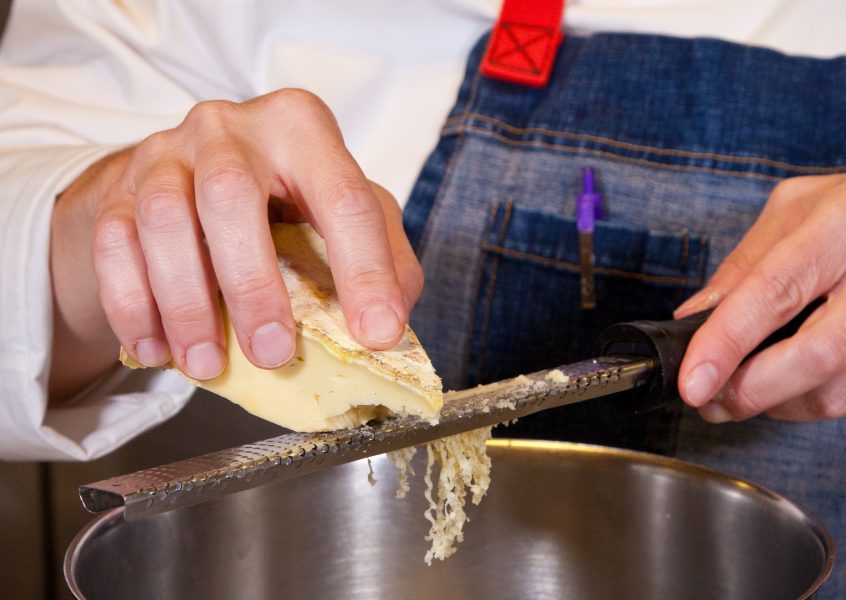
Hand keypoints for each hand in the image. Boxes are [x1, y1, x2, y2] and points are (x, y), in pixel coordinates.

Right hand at [49, 89, 422, 401]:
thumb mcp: (346, 212)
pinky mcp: (119, 189)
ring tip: (208, 367)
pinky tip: (158, 352)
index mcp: (302, 128)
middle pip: (230, 195)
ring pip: (163, 218)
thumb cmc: (282, 199)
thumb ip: (384, 254)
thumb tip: (391, 318)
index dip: (365, 270)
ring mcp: (166, 154)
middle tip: (275, 354)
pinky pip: (115, 244)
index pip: (343, 197)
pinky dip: (133, 306)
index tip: (375, 334)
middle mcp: (229, 128)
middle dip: (254, 285)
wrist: (192, 177)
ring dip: (185, 304)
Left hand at [675, 174, 845, 421]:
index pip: (775, 292)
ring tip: (740, 388)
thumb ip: (743, 267)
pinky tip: (784, 382)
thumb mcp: (792, 214)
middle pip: (815, 354)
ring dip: (774, 402)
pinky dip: (804, 399)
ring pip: (833, 391)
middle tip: (706, 401)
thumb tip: (692, 319)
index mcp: (838, 227)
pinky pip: (845, 396)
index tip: (692, 384)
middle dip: (748, 390)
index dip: (727, 343)